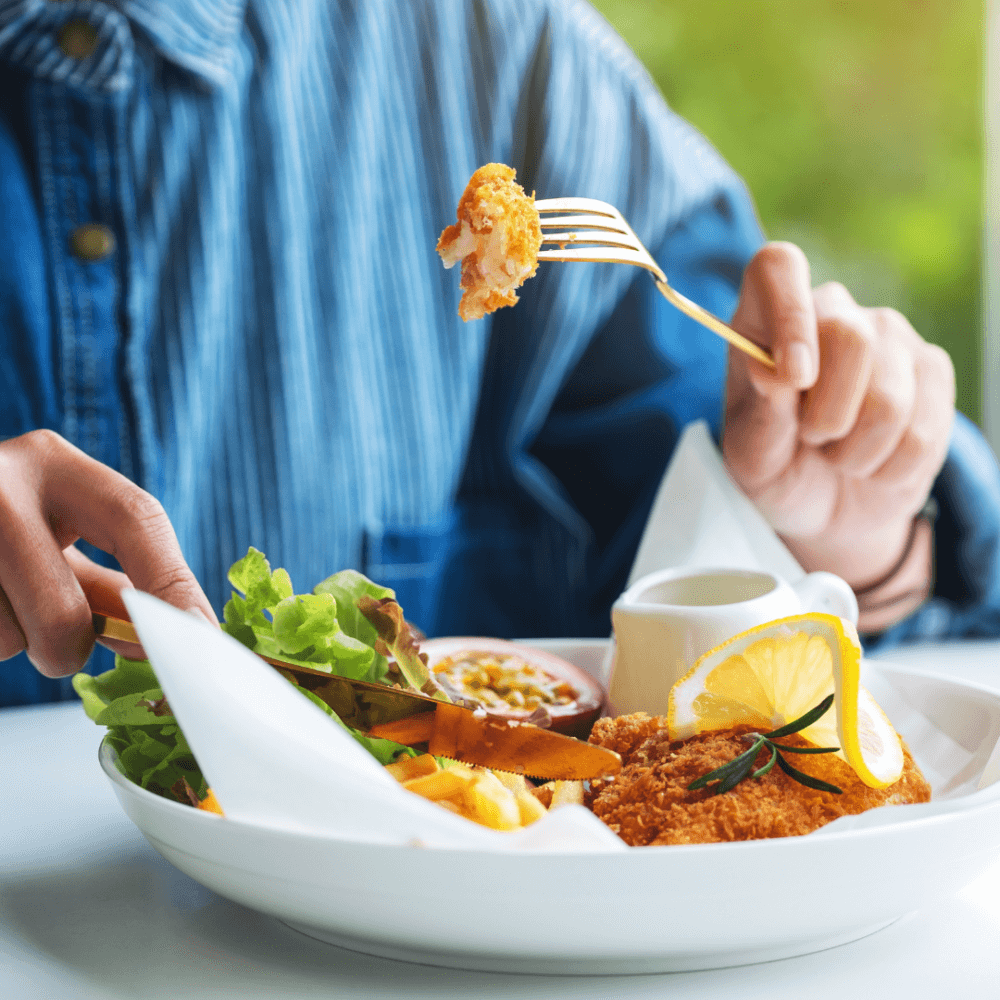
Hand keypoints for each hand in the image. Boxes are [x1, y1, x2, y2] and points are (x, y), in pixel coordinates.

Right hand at [0, 430, 216, 675]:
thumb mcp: (56, 535)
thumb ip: (113, 582)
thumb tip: (183, 636)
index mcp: (52, 462)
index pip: (137, 520)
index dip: (173, 587)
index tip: (198, 637)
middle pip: (68, 610)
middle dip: (72, 648)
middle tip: (64, 644)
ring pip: (13, 639)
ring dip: (14, 644)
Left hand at [722, 243, 954, 589]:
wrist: (825, 505)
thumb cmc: (776, 470)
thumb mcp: (750, 455)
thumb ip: (760, 414)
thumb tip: (772, 371)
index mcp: (765, 318)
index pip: (777, 269)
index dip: (790, 314)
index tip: (795, 377)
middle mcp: (831, 312)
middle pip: (849, 337)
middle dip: (826, 415)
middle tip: (810, 439)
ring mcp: (889, 334)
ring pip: (889, 398)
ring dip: (855, 452)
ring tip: (836, 454)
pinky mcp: (933, 369)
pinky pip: (923, 431)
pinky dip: (890, 467)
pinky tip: (873, 463)